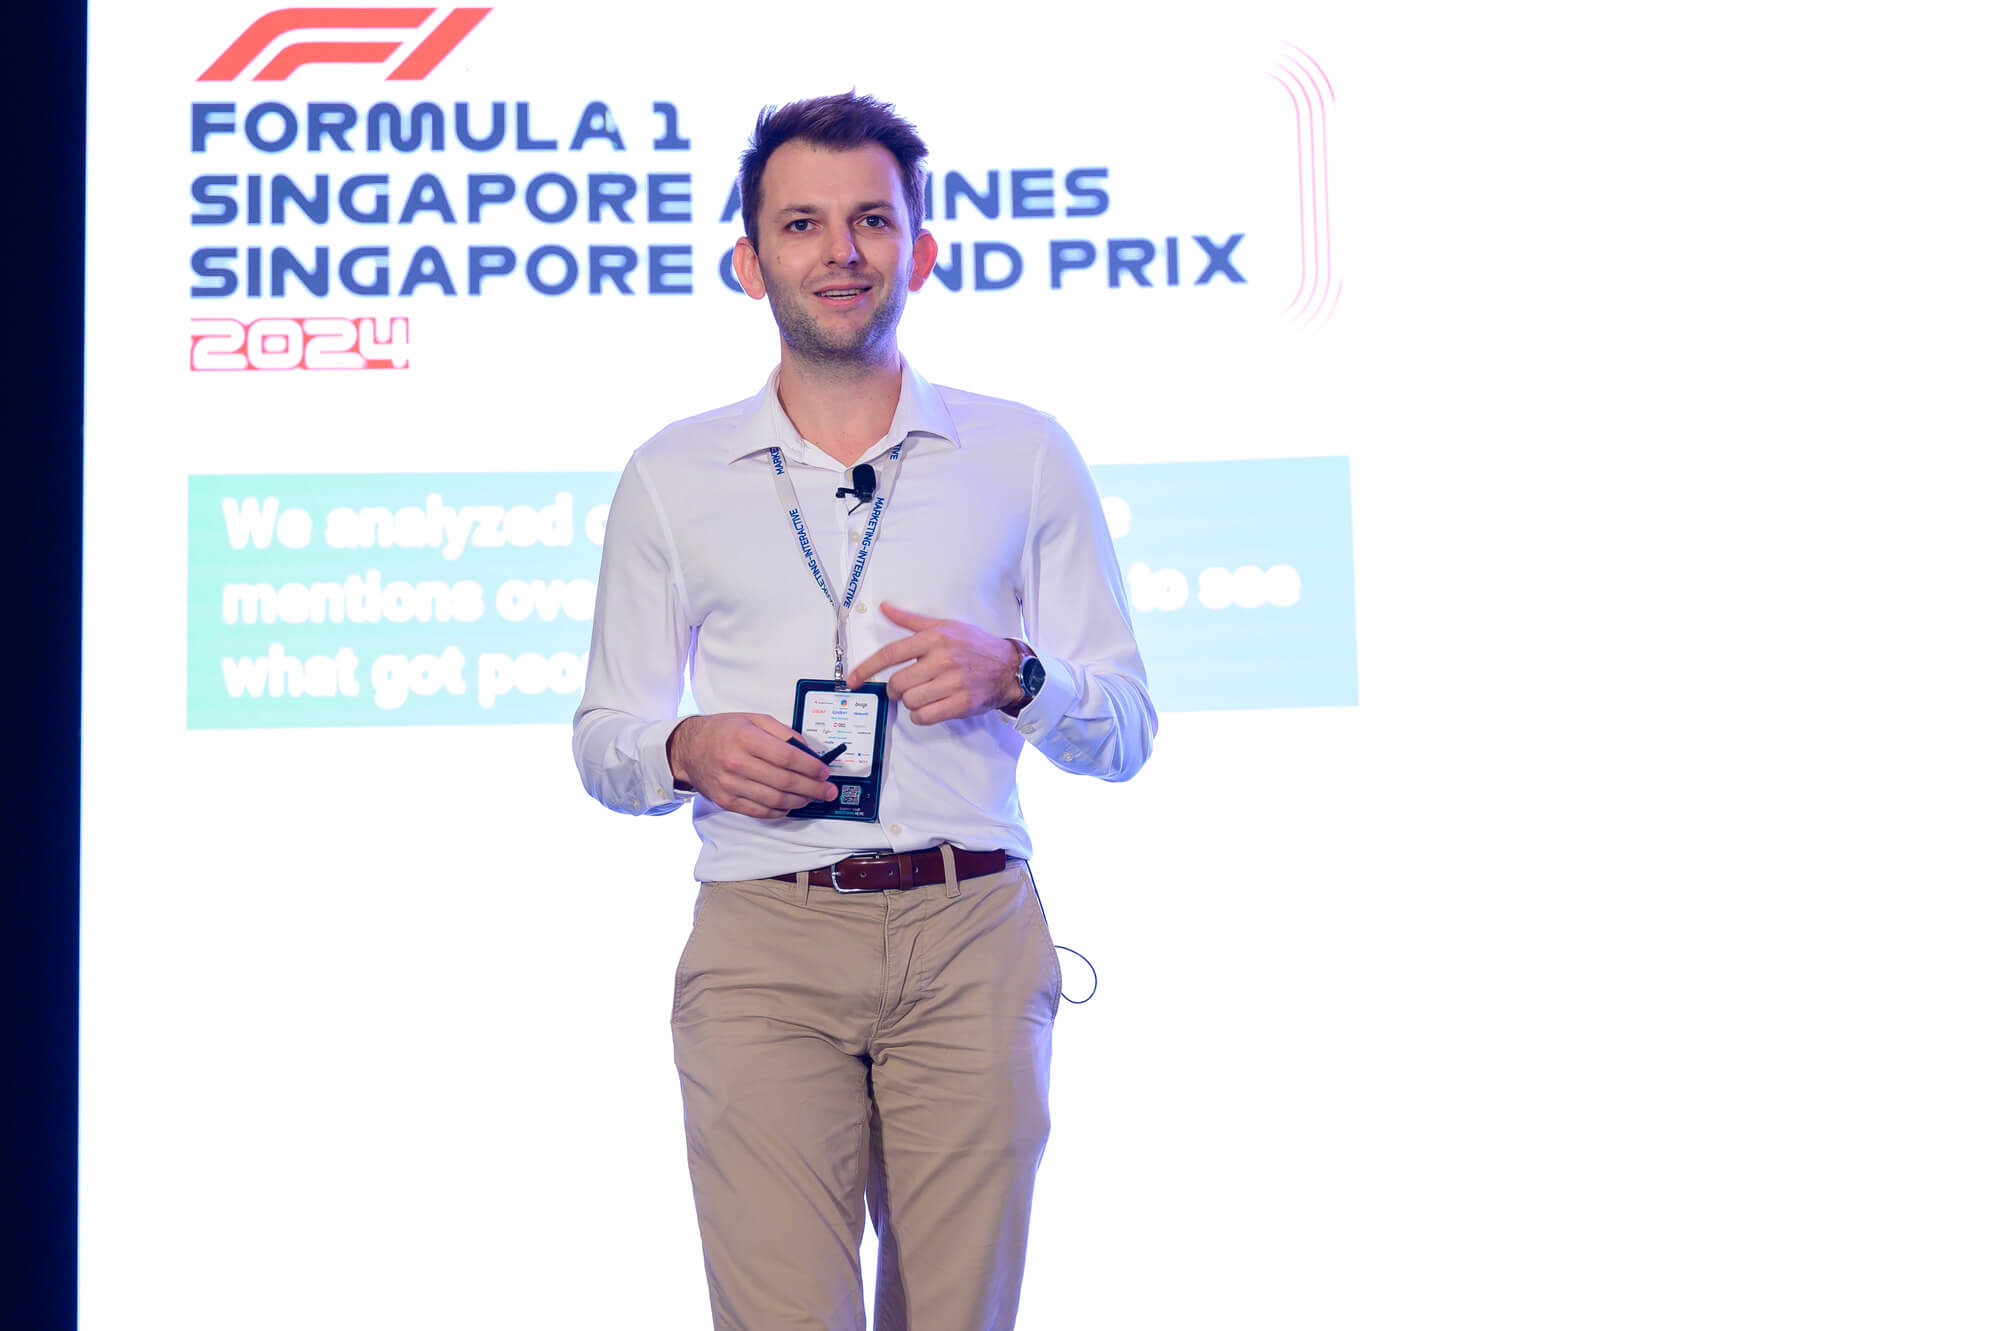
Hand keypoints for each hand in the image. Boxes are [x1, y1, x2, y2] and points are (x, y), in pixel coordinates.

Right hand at [667, 713, 837, 817]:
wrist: (688, 748)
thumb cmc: (723, 731)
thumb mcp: (753, 719)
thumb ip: (783, 732)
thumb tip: (809, 751)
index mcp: (745, 738)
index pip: (787, 757)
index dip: (810, 767)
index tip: (824, 772)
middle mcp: (737, 763)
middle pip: (785, 781)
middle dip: (813, 788)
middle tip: (828, 791)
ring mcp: (731, 785)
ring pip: (775, 800)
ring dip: (800, 801)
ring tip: (813, 798)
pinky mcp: (727, 801)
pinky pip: (760, 812)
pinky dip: (780, 811)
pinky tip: (791, 805)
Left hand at [845, 601, 1023, 724]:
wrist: (1009, 666)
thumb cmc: (975, 645)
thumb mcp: (944, 626)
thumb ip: (911, 620)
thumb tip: (885, 607)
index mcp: (934, 638)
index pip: (890, 654)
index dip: (866, 669)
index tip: (853, 680)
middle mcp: (942, 659)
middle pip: (898, 683)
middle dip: (896, 689)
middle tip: (906, 686)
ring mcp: (953, 683)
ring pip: (910, 701)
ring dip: (911, 702)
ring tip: (924, 694)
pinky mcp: (961, 703)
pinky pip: (925, 717)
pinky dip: (921, 716)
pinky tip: (930, 707)